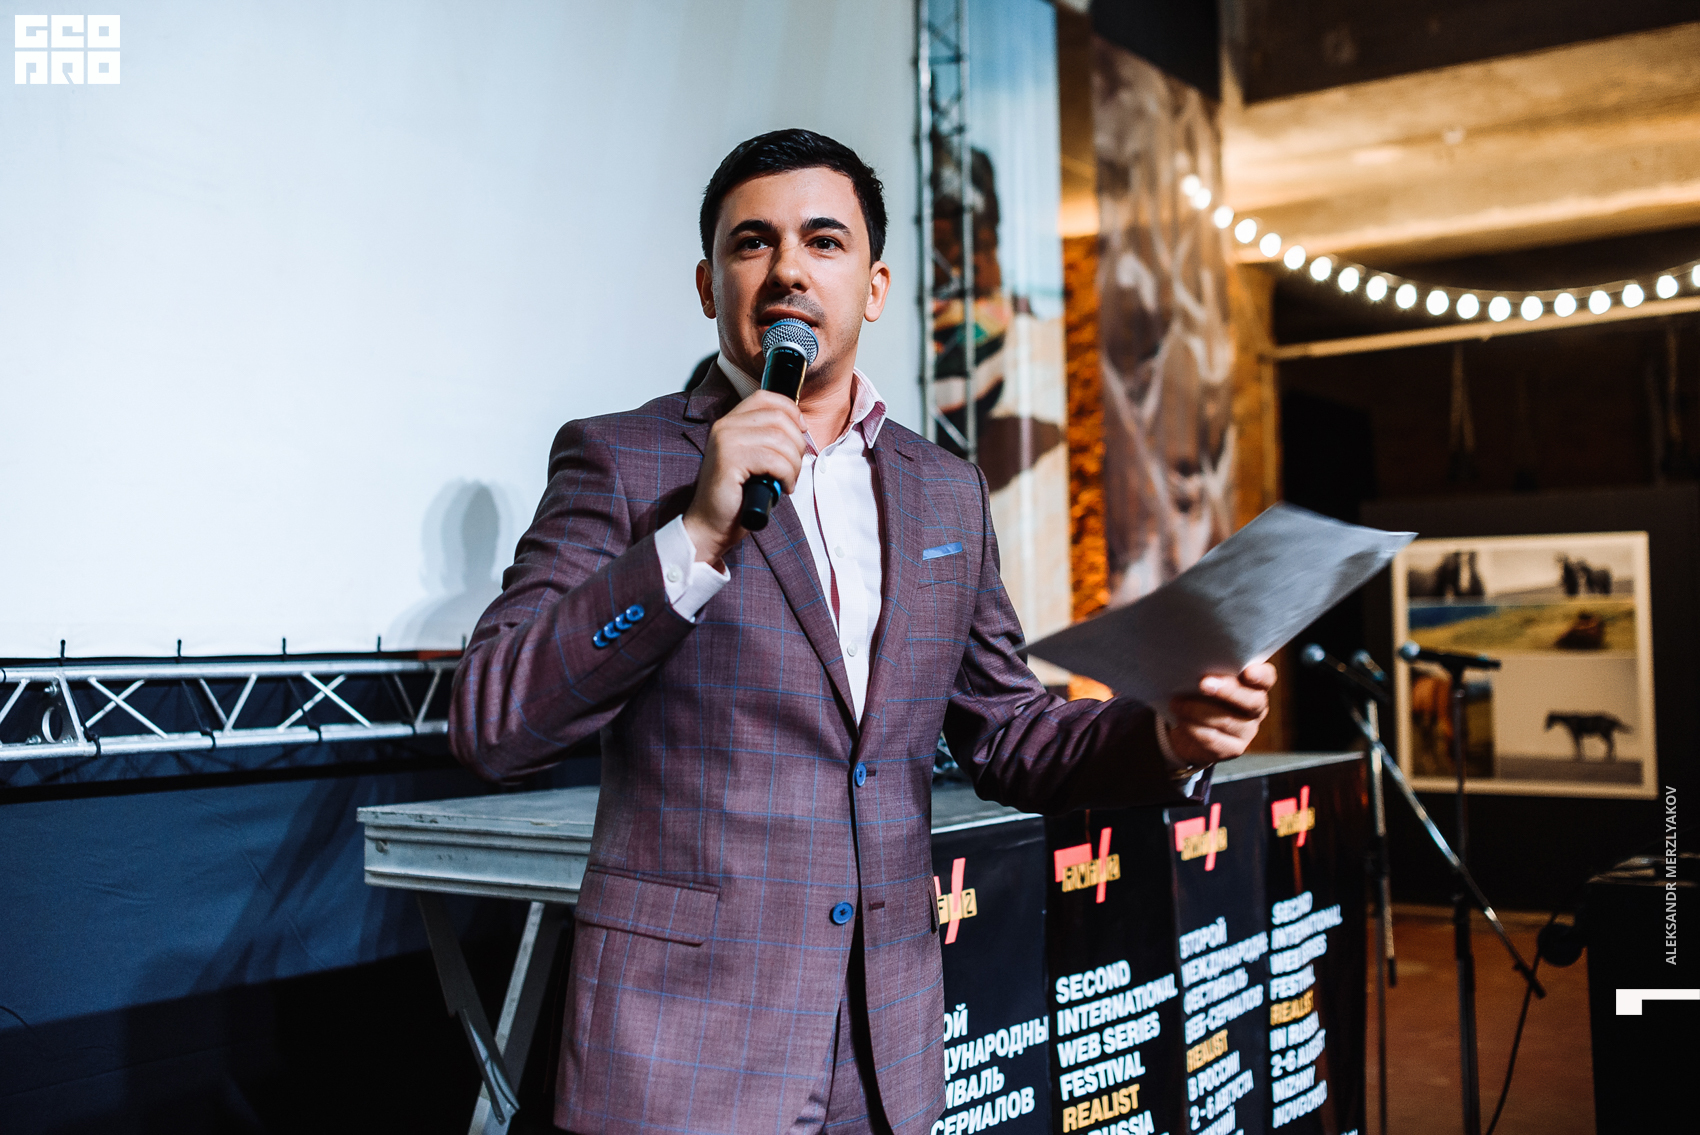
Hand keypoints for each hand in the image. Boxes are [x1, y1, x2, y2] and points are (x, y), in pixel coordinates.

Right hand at [683, 391, 807, 564]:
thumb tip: (799, 428)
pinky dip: (787, 475)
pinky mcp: (730, 461)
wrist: (711, 525)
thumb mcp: (754, 459)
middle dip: (797, 445)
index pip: (766, 398)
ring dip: (794, 464)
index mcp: (729, 422)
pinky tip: (782, 488)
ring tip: (787, 481)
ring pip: (781, 440)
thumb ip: (768, 438)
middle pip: (779, 418)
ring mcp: (725, 442)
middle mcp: (725, 426)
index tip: (801, 432)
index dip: (791, 411)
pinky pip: (774, 460)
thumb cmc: (736, 497)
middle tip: (793, 468)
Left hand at [1166, 662, 1276, 767]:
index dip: (1260, 675)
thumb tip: (1196, 660)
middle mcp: (1256, 708)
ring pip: (1227, 720)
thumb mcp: (1206, 678)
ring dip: (1198, 710)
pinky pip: (1213, 739)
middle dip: (1228, 691)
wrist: (1188, 730)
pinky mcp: (1233, 749)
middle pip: (1252, 701)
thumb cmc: (1199, 695)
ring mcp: (1247, 731)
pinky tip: (1181, 720)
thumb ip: (1210, 670)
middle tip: (1203, 683)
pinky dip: (1193, 728)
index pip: (1267, 678)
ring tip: (1177, 703)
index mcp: (1255, 686)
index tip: (1247, 671)